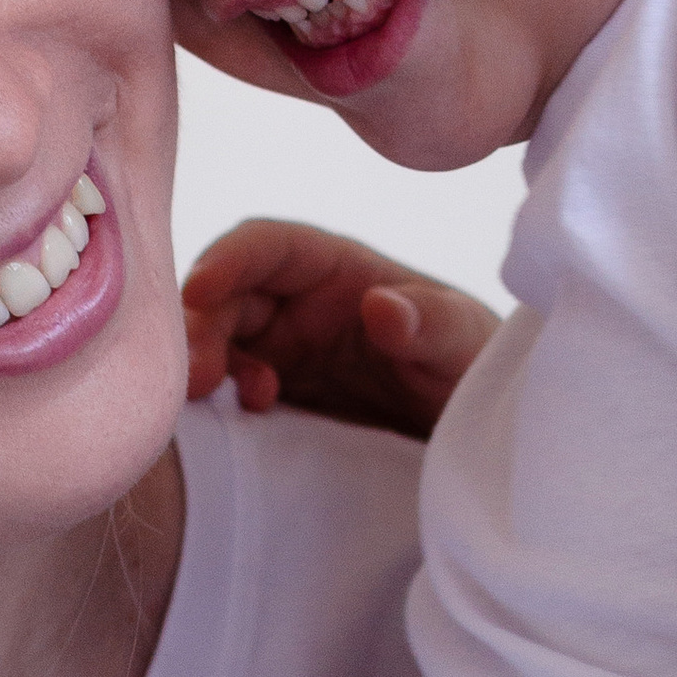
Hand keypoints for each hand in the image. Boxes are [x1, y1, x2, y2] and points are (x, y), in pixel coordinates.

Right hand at [184, 218, 500, 437]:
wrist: (477, 429)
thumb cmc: (474, 365)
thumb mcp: (464, 342)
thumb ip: (430, 322)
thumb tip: (380, 305)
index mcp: (336, 269)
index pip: (267, 247)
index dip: (228, 260)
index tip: (199, 291)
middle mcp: (298, 304)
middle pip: (227, 300)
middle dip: (203, 330)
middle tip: (199, 381)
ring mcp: (282, 353)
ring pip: (218, 348)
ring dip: (205, 372)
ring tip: (219, 406)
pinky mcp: (277, 400)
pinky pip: (230, 395)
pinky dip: (220, 408)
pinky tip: (239, 430)